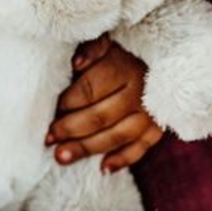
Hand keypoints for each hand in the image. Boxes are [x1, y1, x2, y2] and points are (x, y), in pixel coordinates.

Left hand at [46, 36, 163, 172]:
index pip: (89, 90)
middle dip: (70, 128)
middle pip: (100, 116)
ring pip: (116, 136)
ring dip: (87, 149)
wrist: (163, 58)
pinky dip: (122, 160)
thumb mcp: (108, 41)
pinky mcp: (158, 128)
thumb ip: (92, 49)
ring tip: (61, 158)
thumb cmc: (124, 50)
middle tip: (49, 138)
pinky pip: (140, 149)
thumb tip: (76, 64)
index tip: (50, 111)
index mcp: (123, 68)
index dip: (67, 102)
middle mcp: (139, 93)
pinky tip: (102, 169)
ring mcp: (151, 114)